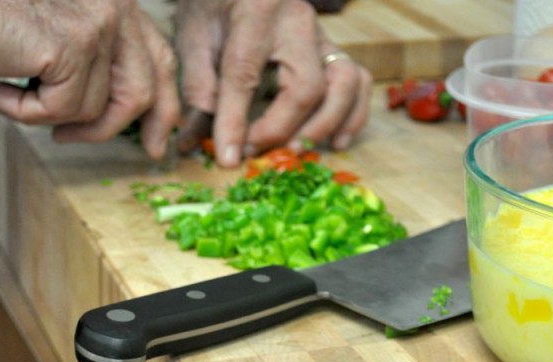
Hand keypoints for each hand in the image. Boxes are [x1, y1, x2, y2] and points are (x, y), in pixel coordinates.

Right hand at [0, 0, 179, 157]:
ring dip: (55, 119)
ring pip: (96, 109)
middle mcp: (116, 10)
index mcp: (117, 4)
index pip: (158, 60)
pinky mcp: (72, 48)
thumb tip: (114, 114)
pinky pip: (63, 110)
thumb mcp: (57, 39)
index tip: (156, 140)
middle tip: (87, 144)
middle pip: (142, 91)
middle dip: (118, 129)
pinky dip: (26, 113)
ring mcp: (97, 28)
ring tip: (16, 99)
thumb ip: (91, 64)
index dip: (162, 105)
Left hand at [173, 0, 371, 166]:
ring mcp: (323, 35)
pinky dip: (352, 116)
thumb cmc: (214, 6)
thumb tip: (204, 141)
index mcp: (255, 12)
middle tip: (256, 150)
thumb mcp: (193, 38)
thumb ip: (198, 85)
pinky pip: (359, 82)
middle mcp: (298, 21)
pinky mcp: (334, 50)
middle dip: (283, 129)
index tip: (228, 156)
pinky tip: (335, 142)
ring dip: (325, 125)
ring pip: (345, 83)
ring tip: (298, 149)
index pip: (245, 74)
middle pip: (306, 86)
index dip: (236, 121)